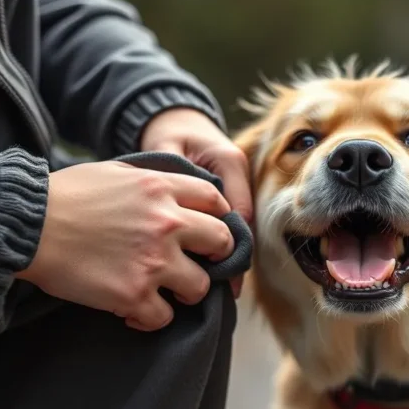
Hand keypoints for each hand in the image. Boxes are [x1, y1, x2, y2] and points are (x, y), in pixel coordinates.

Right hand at [16, 161, 233, 330]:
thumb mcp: (115, 172)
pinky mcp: (133, 295)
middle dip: (214, 256)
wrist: (26, 226)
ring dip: (185, 291)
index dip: (219, 217)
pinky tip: (132, 310)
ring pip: (200, 287)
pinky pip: (164, 318)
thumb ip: (152, 184)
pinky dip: (150, 317)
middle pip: (220, 243)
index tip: (210, 231)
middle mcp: (166, 224)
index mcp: (161, 189)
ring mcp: (153, 262)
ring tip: (163, 291)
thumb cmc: (65, 196)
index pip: (215, 201)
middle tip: (198, 264)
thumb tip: (174, 195)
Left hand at [141, 109, 252, 296]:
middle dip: (232, 256)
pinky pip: (229, 224)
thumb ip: (171, 177)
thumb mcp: (164, 149)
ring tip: (218, 289)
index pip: (238, 210)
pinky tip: (209, 270)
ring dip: (228, 255)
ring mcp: (238, 186)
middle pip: (243, 225)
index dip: (230, 244)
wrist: (175, 119)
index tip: (218, 272)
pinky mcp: (230, 195)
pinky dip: (219, 245)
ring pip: (239, 228)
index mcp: (229, 161)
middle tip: (221, 289)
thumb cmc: (169, 133)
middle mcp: (240, 176)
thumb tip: (175, 215)